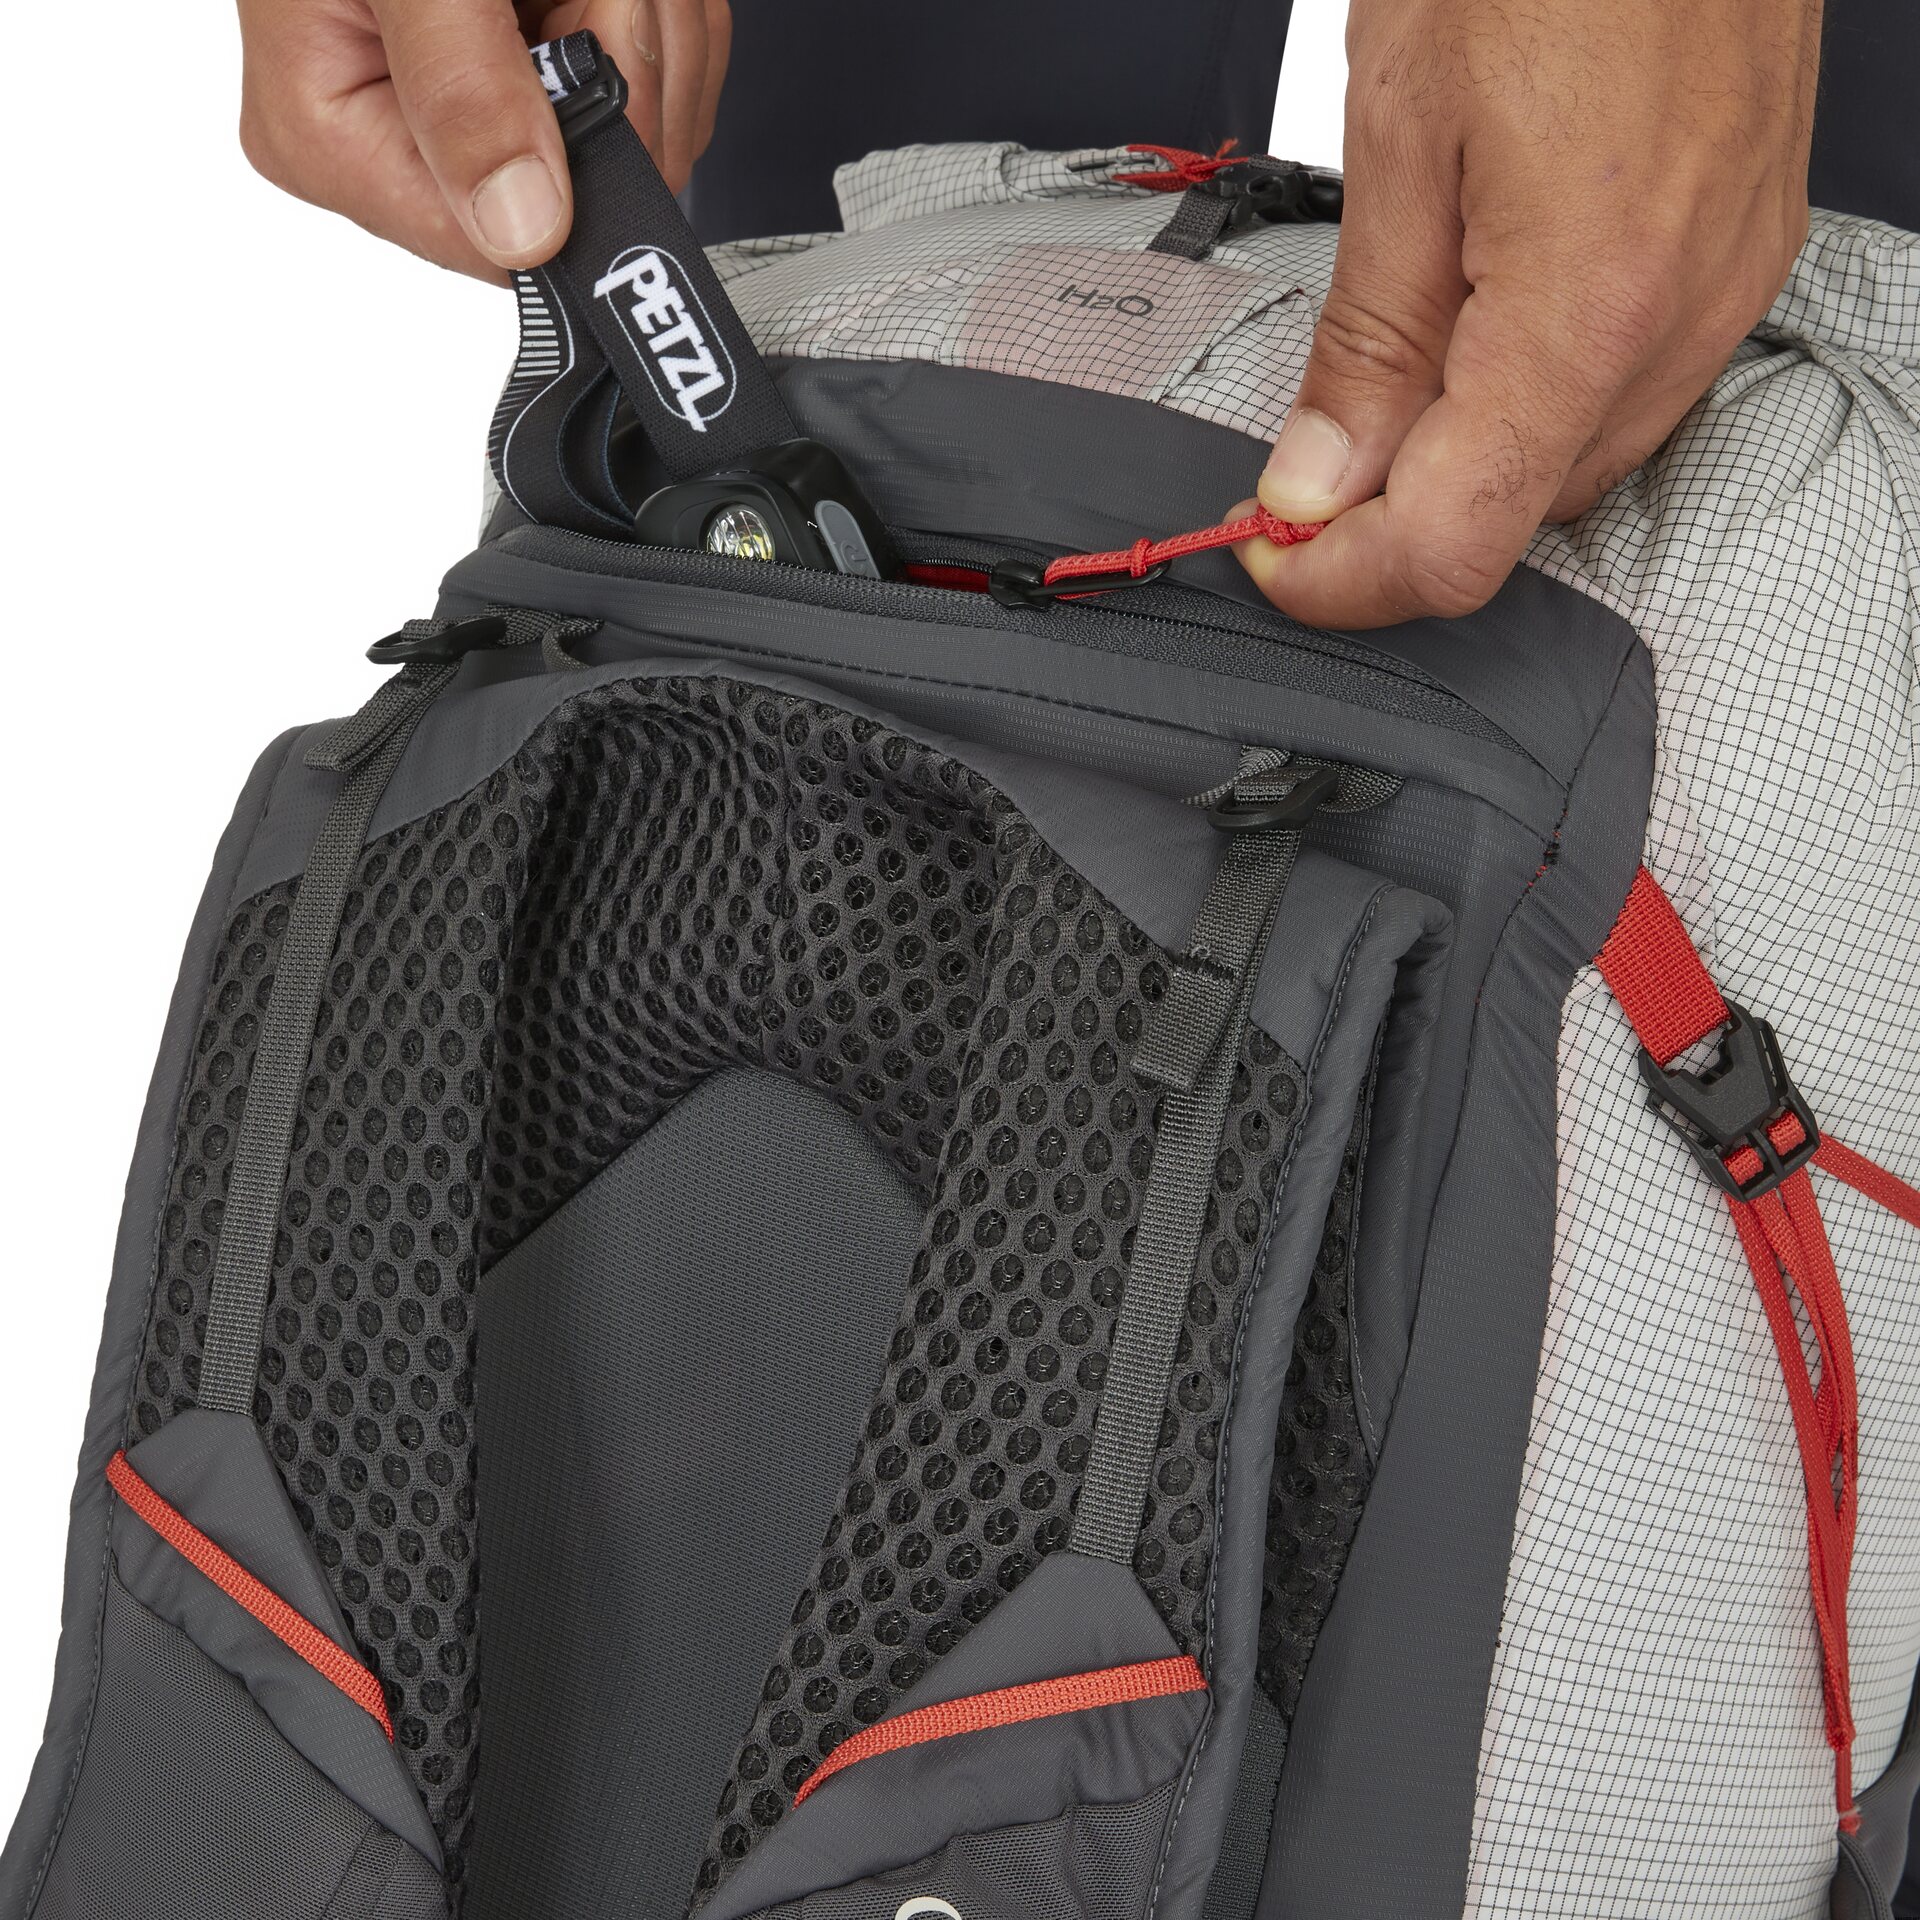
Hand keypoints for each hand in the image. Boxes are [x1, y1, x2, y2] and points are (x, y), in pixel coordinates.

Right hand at [237, 0, 729, 279]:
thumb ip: (462, 87)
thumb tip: (519, 225)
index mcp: (331, 136)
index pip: (496, 244)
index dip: (584, 162)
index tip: (598, 37)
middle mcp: (405, 142)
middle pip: (585, 190)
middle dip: (627, 72)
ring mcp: (480, 112)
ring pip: (639, 136)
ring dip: (650, 30)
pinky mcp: (540, 75)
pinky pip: (652, 86)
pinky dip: (657, 15)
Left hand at [1236, 0, 1818, 627]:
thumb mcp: (1401, 133)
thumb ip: (1365, 340)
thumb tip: (1318, 480)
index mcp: (1588, 308)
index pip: (1454, 545)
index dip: (1345, 580)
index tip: (1275, 553)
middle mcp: (1677, 324)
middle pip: (1510, 519)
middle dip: (1389, 517)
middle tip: (1300, 466)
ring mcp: (1723, 296)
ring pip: (1566, 469)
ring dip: (1460, 461)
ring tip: (1384, 380)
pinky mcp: (1738, 262)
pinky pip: (1622, 395)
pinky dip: (1530, 401)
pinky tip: (1478, 338)